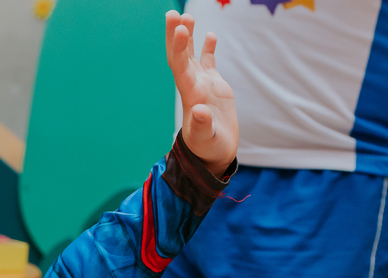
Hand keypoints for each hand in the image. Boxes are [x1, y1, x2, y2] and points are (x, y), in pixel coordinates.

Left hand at [166, 10, 237, 176]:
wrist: (214, 154)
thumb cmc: (209, 148)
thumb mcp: (206, 139)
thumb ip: (202, 126)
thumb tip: (199, 110)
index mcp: (190, 94)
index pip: (181, 66)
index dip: (179, 48)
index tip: (180, 29)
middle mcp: (193, 85)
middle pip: (180, 56)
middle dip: (176, 35)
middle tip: (172, 14)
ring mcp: (203, 84)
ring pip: (192, 56)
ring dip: (189, 37)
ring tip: (187, 17)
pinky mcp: (215, 87)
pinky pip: (209, 63)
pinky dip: (208, 49)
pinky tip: (210, 35)